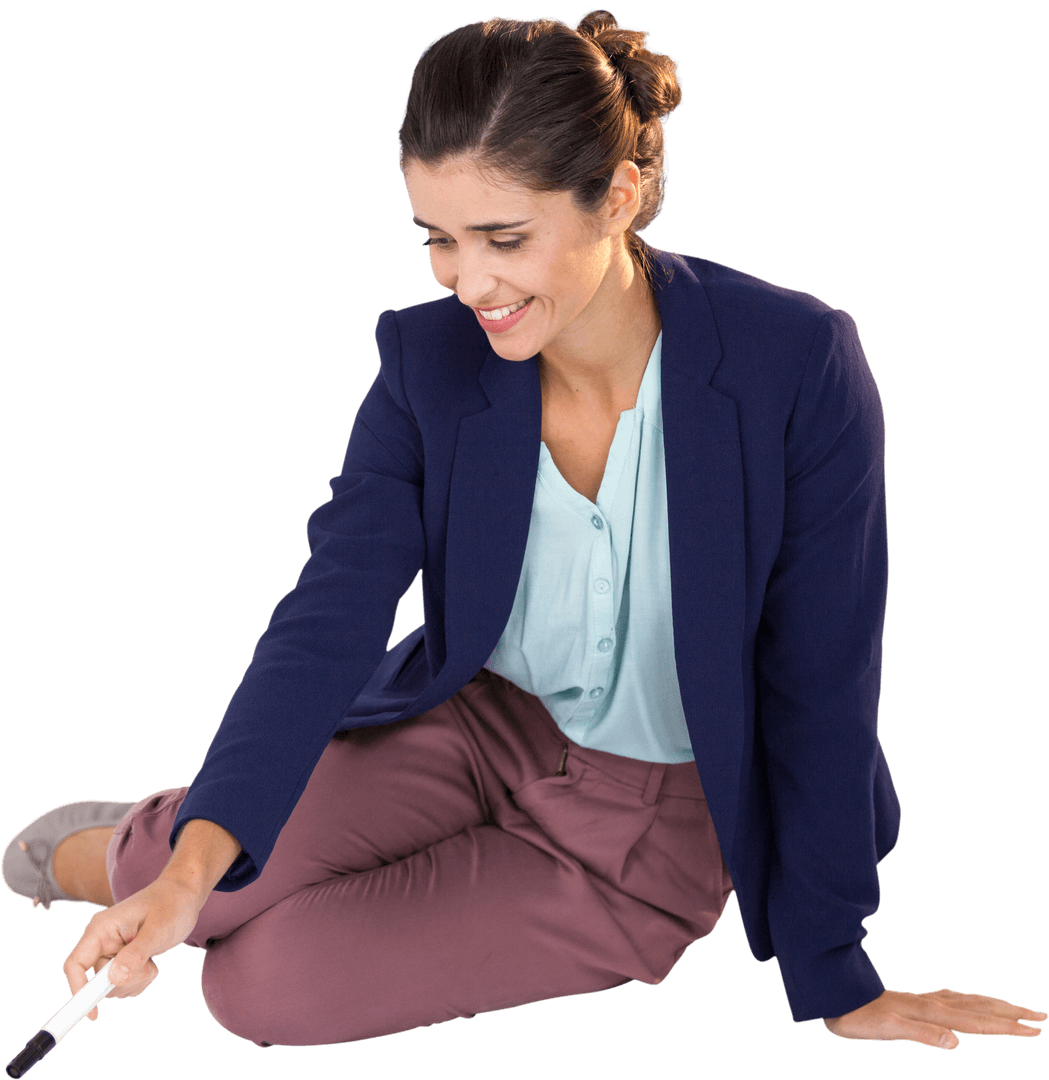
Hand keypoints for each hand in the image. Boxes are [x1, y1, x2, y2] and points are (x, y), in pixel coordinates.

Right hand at [63, 875, 203, 1020]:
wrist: (184, 895)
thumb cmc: (172, 904)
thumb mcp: (158, 928)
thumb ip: (136, 954)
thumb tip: (114, 980)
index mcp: (100, 928)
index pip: (75, 964)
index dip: (78, 991)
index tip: (93, 1014)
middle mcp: (101, 941)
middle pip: (96, 982)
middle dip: (123, 982)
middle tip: (148, 966)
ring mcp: (111, 952)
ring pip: (111, 986)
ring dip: (134, 982)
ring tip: (152, 961)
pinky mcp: (122, 960)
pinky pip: (124, 984)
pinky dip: (140, 981)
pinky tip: (152, 963)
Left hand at [824, 988, 1046, 1048]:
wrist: (836, 995)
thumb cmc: (860, 1018)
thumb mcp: (889, 1030)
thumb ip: (923, 1035)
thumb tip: (957, 1043)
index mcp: (932, 1012)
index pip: (979, 1022)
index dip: (1007, 1027)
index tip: (1035, 1029)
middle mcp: (933, 1003)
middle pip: (981, 1007)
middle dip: (1012, 1011)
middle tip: (1042, 1016)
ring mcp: (926, 999)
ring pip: (970, 1001)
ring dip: (996, 1004)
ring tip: (1017, 1008)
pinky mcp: (917, 1001)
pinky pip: (954, 1000)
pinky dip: (972, 1001)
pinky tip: (969, 1002)